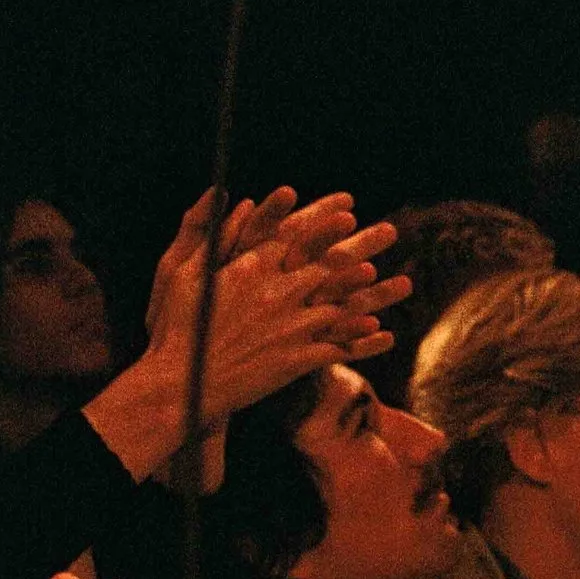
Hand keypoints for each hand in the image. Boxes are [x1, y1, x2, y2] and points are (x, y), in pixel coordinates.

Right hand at [109, 204, 411, 478]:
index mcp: (253, 269)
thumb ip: (209, 232)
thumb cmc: (176, 326)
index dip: (325, 223)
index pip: (298, 237)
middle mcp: (278, 293)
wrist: (182, 385)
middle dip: (363, 246)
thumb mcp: (182, 272)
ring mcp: (291, 328)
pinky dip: (361, 341)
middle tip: (390, 230)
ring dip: (374, 294)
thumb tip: (219, 193)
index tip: (349, 208)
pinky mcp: (296, 360)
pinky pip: (338, 348)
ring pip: (343, 305)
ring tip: (403, 282)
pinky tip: (383, 333)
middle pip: (331, 265)